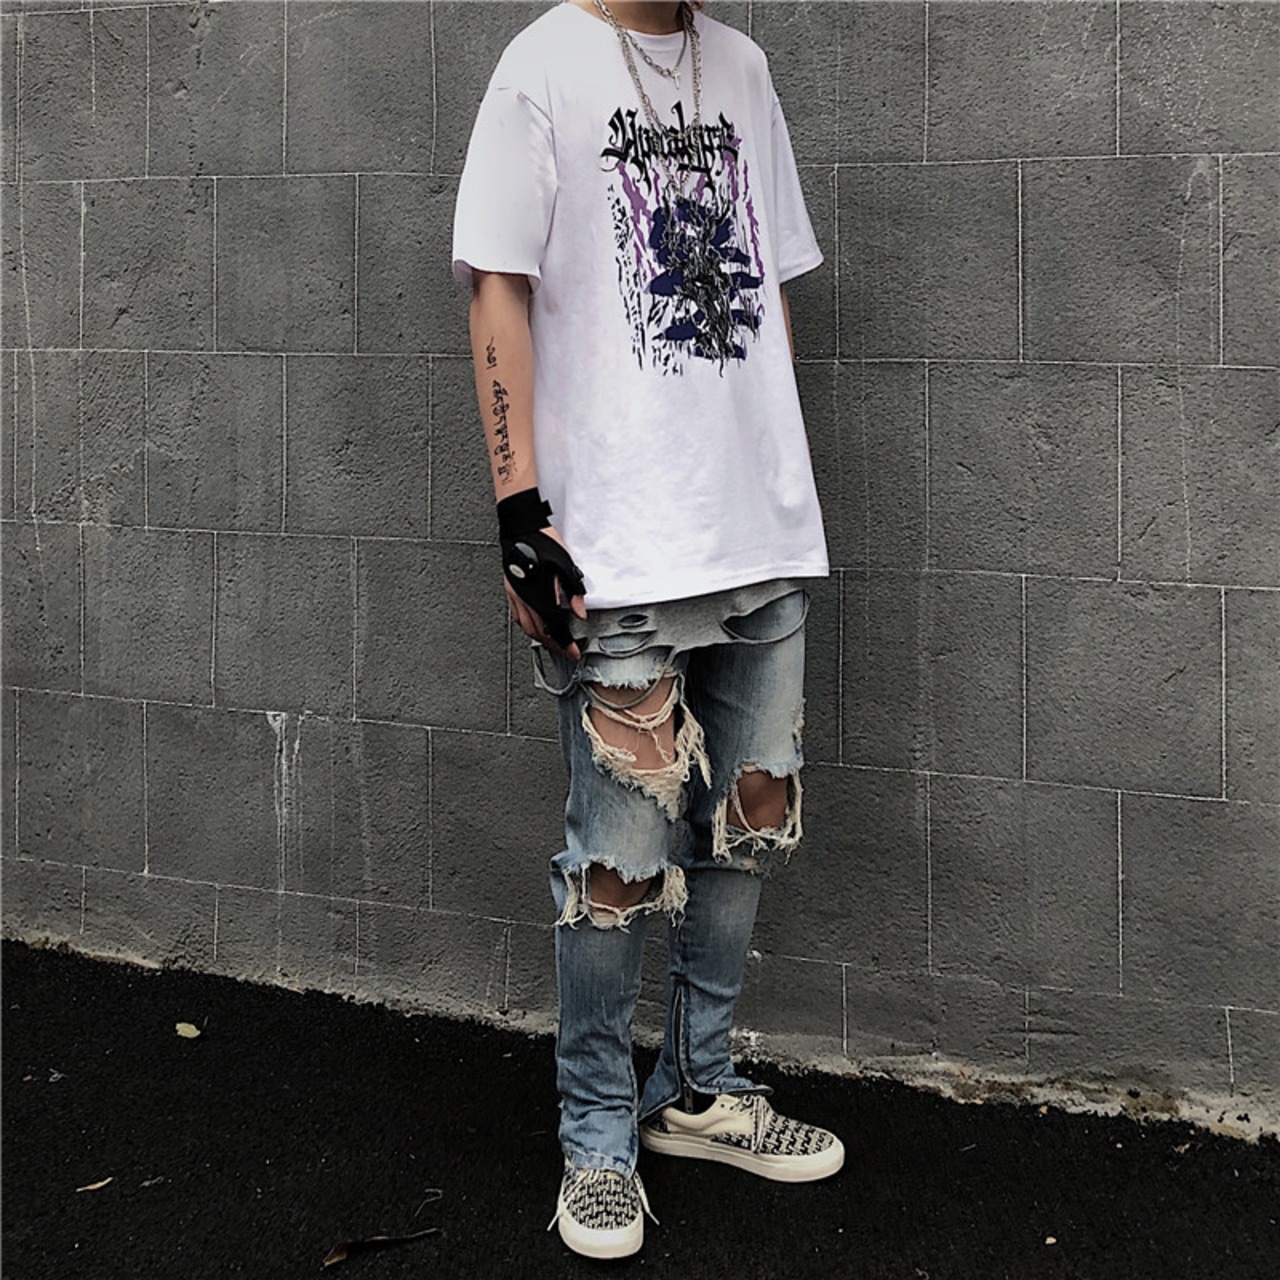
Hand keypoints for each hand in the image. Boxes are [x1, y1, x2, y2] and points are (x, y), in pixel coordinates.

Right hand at [503, 525, 586, 659]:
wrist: (520, 528)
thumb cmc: (542, 542)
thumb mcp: (566, 565)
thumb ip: (573, 592)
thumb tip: (580, 613)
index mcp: (539, 595)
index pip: (554, 628)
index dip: (565, 644)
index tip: (573, 653)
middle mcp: (524, 599)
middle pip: (539, 632)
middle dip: (553, 645)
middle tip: (565, 651)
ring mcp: (515, 596)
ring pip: (526, 626)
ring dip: (540, 638)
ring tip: (552, 641)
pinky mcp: (510, 590)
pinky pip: (517, 616)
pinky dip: (528, 626)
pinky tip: (534, 624)